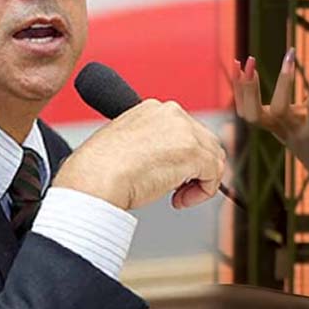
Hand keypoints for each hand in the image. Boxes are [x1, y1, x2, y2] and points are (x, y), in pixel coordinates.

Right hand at [53, 99, 227, 210]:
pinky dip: (203, 192)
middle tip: (176, 188)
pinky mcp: (193, 152)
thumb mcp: (127, 144)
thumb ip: (151, 144)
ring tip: (177, 195)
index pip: (185, 130)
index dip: (183, 157)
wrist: (93, 180)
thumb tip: (168, 160)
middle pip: (204, 141)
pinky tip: (180, 200)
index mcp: (152, 109)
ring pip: (213, 157)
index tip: (171, 174)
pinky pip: (214, 174)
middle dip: (195, 168)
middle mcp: (171, 113)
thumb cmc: (98, 170)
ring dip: (199, 181)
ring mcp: (184, 131)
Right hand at [229, 50, 308, 197]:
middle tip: (250, 60)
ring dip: (282, 81)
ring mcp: (300, 132)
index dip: (238, 89)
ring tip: (288, 55)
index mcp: (275, 126)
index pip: (247, 110)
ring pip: (280, 109)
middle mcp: (283, 130)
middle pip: (254, 114)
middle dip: (247, 88)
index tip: (237, 63)